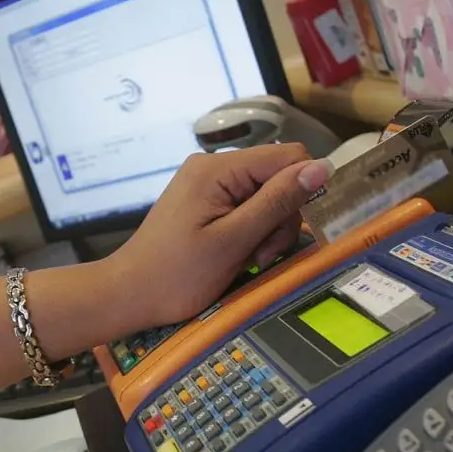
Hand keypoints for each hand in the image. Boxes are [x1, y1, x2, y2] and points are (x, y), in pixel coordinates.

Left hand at [105, 144, 332, 328]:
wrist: (130, 294)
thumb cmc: (178, 274)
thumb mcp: (234, 240)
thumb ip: (277, 202)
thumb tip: (323, 167)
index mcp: (218, 168)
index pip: (288, 156)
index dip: (304, 190)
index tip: (295, 230)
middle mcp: (214, 166)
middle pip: (278, 178)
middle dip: (281, 219)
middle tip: (261, 256)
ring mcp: (208, 184)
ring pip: (266, 196)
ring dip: (268, 231)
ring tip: (248, 261)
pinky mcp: (206, 202)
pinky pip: (246, 208)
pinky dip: (251, 233)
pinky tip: (240, 256)